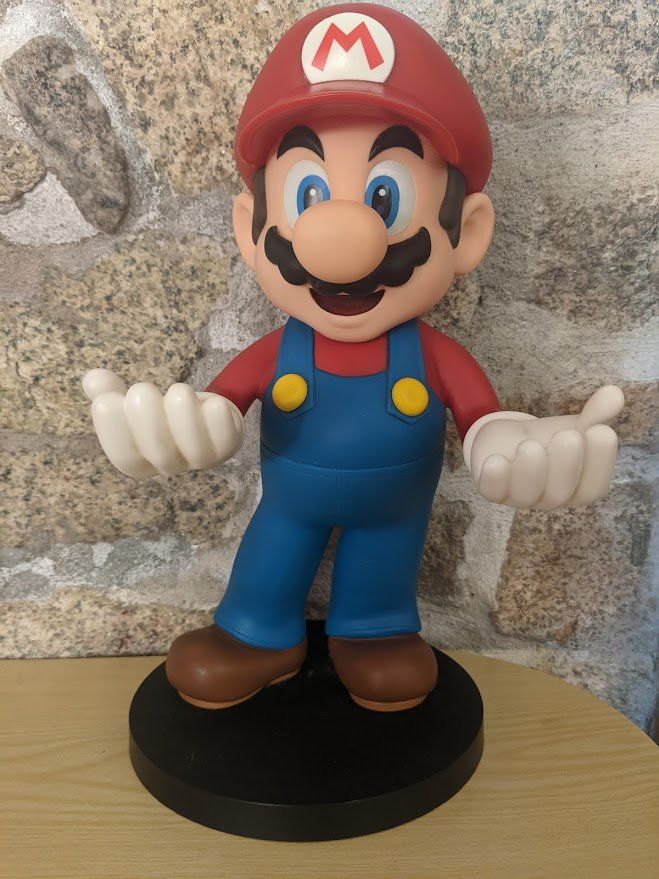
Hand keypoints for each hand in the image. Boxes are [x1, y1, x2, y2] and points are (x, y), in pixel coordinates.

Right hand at [82, 369, 243, 478]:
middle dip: (147, 417)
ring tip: (179, 390)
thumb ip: (108, 390)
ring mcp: (202, 459)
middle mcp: (172, 465)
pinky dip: (219, 419)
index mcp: (142, 460)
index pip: (124, 457)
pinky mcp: (227, 447)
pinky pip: (226, 440)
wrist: (206, 417)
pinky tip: (213, 402)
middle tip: (142, 389)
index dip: (113, 431)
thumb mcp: (133, 401)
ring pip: (196, 450)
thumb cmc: (163, 412)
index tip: (106, 400)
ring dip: (185, 415)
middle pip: (159, 453)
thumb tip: (92, 379)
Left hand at [463, 385, 623, 508]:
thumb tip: (615, 392)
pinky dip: (494, 478)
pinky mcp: (491, 491)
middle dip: (565, 465)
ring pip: (527, 495)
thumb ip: (596, 414)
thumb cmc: (548, 440)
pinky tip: (496, 460)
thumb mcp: (574, 426)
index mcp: (576, 487)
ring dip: (530, 472)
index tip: (602, 430)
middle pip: (561, 493)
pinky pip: (492, 492)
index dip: (601, 462)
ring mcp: (519, 497)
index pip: (594, 486)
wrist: (507, 443)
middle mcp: (549, 498)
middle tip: (568, 436)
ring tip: (531, 446)